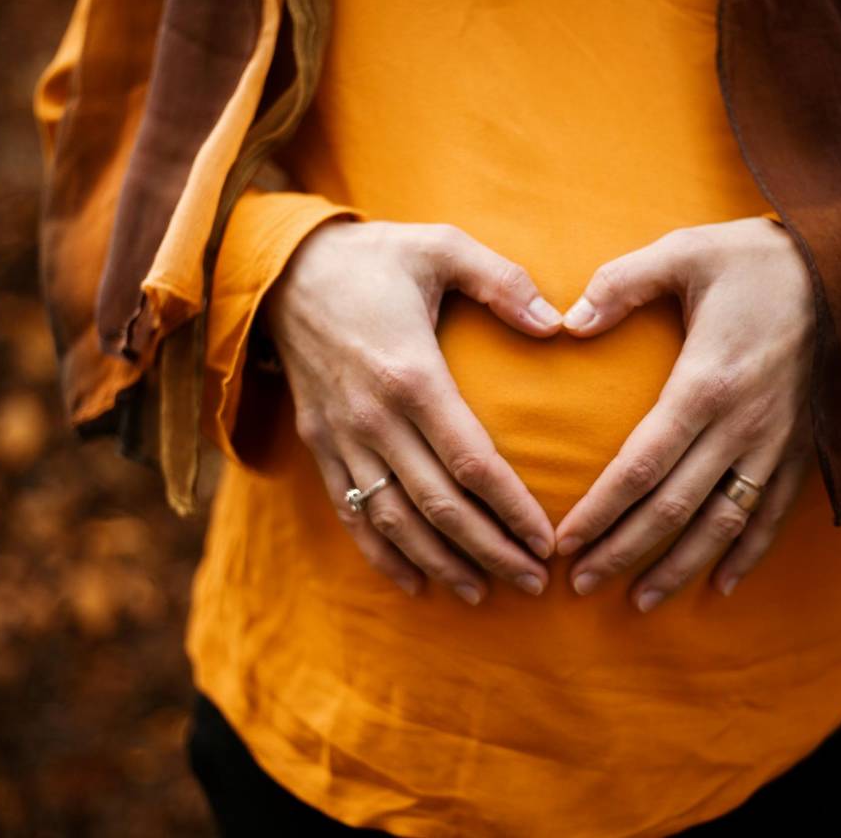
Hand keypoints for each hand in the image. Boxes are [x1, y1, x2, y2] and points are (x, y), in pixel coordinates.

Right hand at [264, 220, 561, 604]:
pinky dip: (382, 555)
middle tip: (534, 583)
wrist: (282, 270)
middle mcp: (374, 418)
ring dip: (441, 564)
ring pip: (395, 522)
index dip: (512, 508)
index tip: (548, 540)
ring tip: (484, 593)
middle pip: (438, 507)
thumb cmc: (374, 258)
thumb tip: (559, 324)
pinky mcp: (320, 445)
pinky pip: (350, 514)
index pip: (471, 462)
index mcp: (411, 374)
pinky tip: (415, 584)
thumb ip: (502, 281)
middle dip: (490, 551)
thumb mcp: (441, 246)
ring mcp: (342, 438)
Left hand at [554, 217, 815, 610]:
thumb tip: (567, 321)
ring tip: (640, 602)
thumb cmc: (757, 259)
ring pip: (723, 523)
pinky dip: (747, 554)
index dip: (601, 511)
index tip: (565, 543)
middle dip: (624, 551)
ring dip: (680, 567)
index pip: (642, 466)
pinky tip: (720, 586)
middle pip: (675, 508)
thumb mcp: (685, 252)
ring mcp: (778, 443)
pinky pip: (773, 514)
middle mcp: (743, 425)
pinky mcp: (804, 448)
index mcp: (706, 383)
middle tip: (580, 585)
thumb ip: (621, 283)